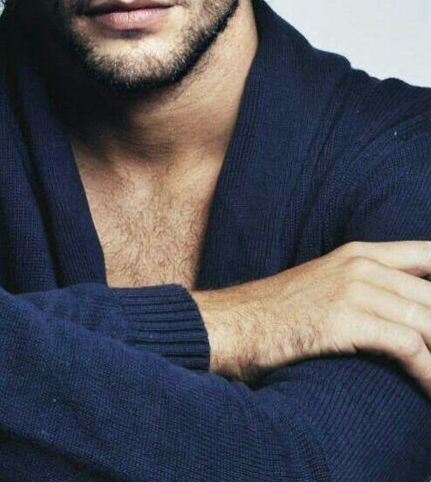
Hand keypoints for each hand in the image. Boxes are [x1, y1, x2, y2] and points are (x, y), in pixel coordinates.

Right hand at [191, 239, 430, 395]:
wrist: (231, 324)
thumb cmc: (277, 316)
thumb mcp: (326, 287)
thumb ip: (366, 291)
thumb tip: (406, 315)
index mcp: (360, 252)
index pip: (428, 254)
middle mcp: (362, 264)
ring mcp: (353, 288)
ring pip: (428, 320)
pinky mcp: (345, 318)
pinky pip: (408, 345)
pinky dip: (428, 372)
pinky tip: (429, 389)